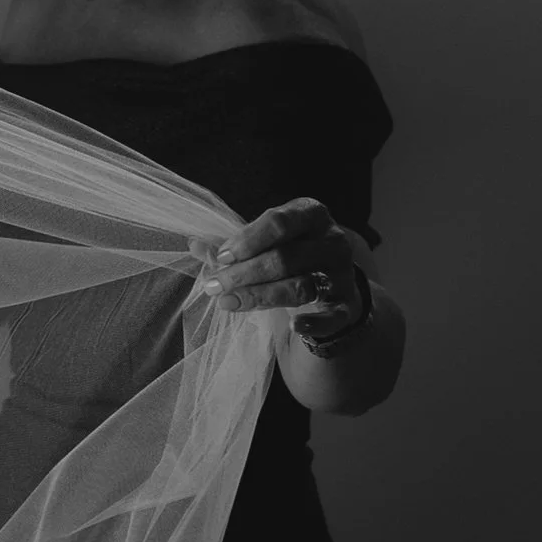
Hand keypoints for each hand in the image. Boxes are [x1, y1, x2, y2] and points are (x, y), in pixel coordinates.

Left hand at [196, 196, 369, 333]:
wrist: (329, 284)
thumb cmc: (288, 255)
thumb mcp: (263, 244)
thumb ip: (232, 245)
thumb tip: (195, 244)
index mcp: (310, 214)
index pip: (279, 222)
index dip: (248, 240)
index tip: (222, 257)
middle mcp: (332, 240)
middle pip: (286, 257)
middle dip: (245, 273)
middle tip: (214, 286)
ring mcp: (342, 273)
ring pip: (301, 286)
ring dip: (260, 296)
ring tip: (229, 303)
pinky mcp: (347, 305)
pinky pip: (332, 316)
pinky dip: (314, 322)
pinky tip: (294, 326)